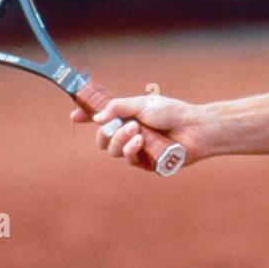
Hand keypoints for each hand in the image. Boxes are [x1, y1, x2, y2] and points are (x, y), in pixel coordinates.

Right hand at [71, 93, 204, 171]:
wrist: (194, 127)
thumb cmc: (172, 112)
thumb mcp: (142, 104)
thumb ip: (118, 108)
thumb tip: (97, 118)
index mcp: (126, 117)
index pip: (101, 119)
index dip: (86, 118)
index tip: (74, 115)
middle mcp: (129, 134)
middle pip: (103, 140)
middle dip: (107, 133)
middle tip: (124, 124)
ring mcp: (137, 150)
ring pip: (113, 151)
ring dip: (121, 140)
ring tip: (137, 130)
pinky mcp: (146, 163)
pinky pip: (130, 160)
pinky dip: (131, 149)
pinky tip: (140, 141)